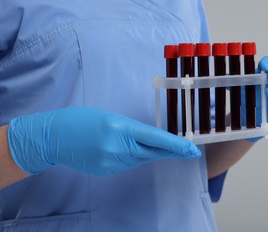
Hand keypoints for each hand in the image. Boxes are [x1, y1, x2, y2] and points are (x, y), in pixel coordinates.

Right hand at [8, 107, 200, 174]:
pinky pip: (128, 164)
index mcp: (121, 128)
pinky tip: (133, 151)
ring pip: (141, 159)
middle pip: (152, 152)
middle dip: (173, 152)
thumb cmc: (82, 120)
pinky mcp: (106, 171)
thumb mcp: (111, 118)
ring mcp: (111, 162)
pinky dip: (135, 157)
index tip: (192, 149)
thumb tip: (150, 140)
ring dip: (152, 153)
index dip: (176, 145)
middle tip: (190, 152)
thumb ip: (132, 130)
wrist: (54, 137)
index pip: (156, 139)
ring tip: (161, 147)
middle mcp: (118, 148)